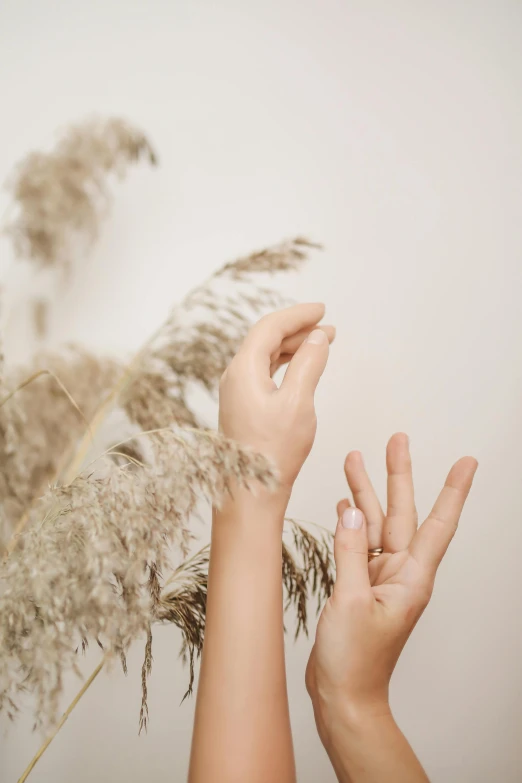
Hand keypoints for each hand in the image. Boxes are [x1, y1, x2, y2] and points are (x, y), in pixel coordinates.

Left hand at [219, 303, 334, 492]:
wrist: (250, 493)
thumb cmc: (272, 453)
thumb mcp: (298, 402)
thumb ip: (309, 364)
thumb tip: (318, 338)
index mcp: (243, 370)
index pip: (270, 328)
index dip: (297, 315)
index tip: (322, 310)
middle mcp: (234, 377)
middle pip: (266, 339)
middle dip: (298, 329)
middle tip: (327, 325)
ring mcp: (237, 393)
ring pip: (265, 356)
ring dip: (293, 347)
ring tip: (322, 343)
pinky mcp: (242, 408)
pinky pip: (264, 373)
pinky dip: (285, 365)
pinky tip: (301, 369)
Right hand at [306, 433, 477, 744]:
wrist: (343, 695)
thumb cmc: (355, 660)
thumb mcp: (349, 601)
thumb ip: (351, 553)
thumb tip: (352, 512)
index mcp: (411, 578)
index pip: (438, 525)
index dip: (453, 491)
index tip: (467, 463)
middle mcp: (400, 573)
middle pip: (401, 513)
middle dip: (397, 474)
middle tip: (398, 439)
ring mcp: (379, 578)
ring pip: (374, 524)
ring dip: (364, 492)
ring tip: (354, 459)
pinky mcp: (360, 585)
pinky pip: (357, 544)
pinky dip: (350, 522)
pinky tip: (343, 504)